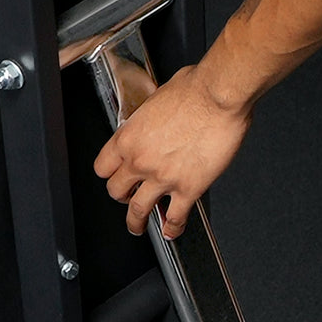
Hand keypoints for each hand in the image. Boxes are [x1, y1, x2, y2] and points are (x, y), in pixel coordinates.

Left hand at [93, 64, 251, 239]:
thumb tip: (158, 118)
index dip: (109, 174)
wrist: (218, 97)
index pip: (103, 166)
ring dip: (136, 222)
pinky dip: (172, 228)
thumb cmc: (194, 90)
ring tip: (138, 226)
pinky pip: (175, 217)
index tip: (115, 176)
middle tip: (127, 198)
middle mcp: (141, 160)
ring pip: (138, 210)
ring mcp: (163, 178)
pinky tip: (172, 231)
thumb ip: (151, 118)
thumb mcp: (157, 98)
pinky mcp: (188, 189)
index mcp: (129, 136)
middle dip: (121, 196)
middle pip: (116, 191)